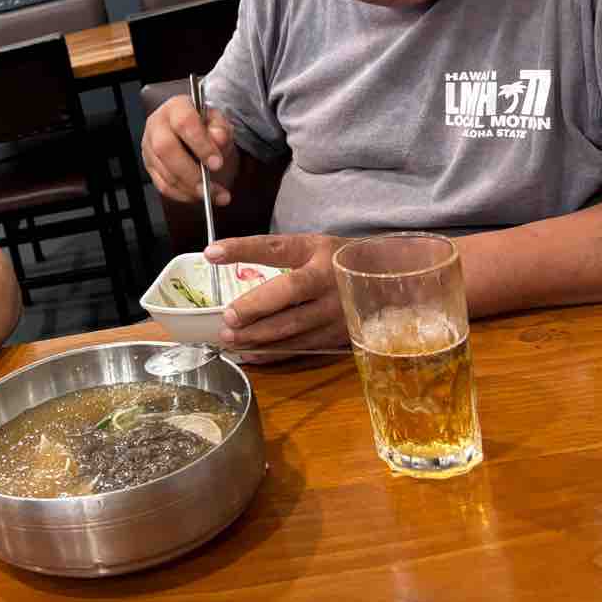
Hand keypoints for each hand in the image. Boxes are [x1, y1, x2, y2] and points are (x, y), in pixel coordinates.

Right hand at [141, 94, 237, 205]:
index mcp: (176, 108)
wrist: (195, 134)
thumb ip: (221, 129)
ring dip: (190, 189)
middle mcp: (157, 125)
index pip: (184, 123)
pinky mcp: (149, 166)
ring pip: (164, 172)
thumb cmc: (205, 127)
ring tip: (212, 194)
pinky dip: (183, 195)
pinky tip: (198, 195)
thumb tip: (217, 138)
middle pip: (165, 149)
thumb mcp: (219, 123)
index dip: (200, 144)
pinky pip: (163, 186)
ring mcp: (149, 147)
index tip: (216, 163)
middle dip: (190, 172)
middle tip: (209, 186)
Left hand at [206, 234, 350, 349]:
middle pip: (289, 293)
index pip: (275, 248)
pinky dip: (275, 353)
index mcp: (317, 251)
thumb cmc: (338, 261)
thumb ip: (277, 253)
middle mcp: (329, 280)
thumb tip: (220, 258)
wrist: (390, 281)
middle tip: (227, 318)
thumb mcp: (312, 246)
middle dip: (255, 307)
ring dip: (260, 336)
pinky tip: (252, 354)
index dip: (243, 249)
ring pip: (295, 326)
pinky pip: (303, 346)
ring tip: (231, 339)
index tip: (212, 252)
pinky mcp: (340, 335)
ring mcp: (337, 310)